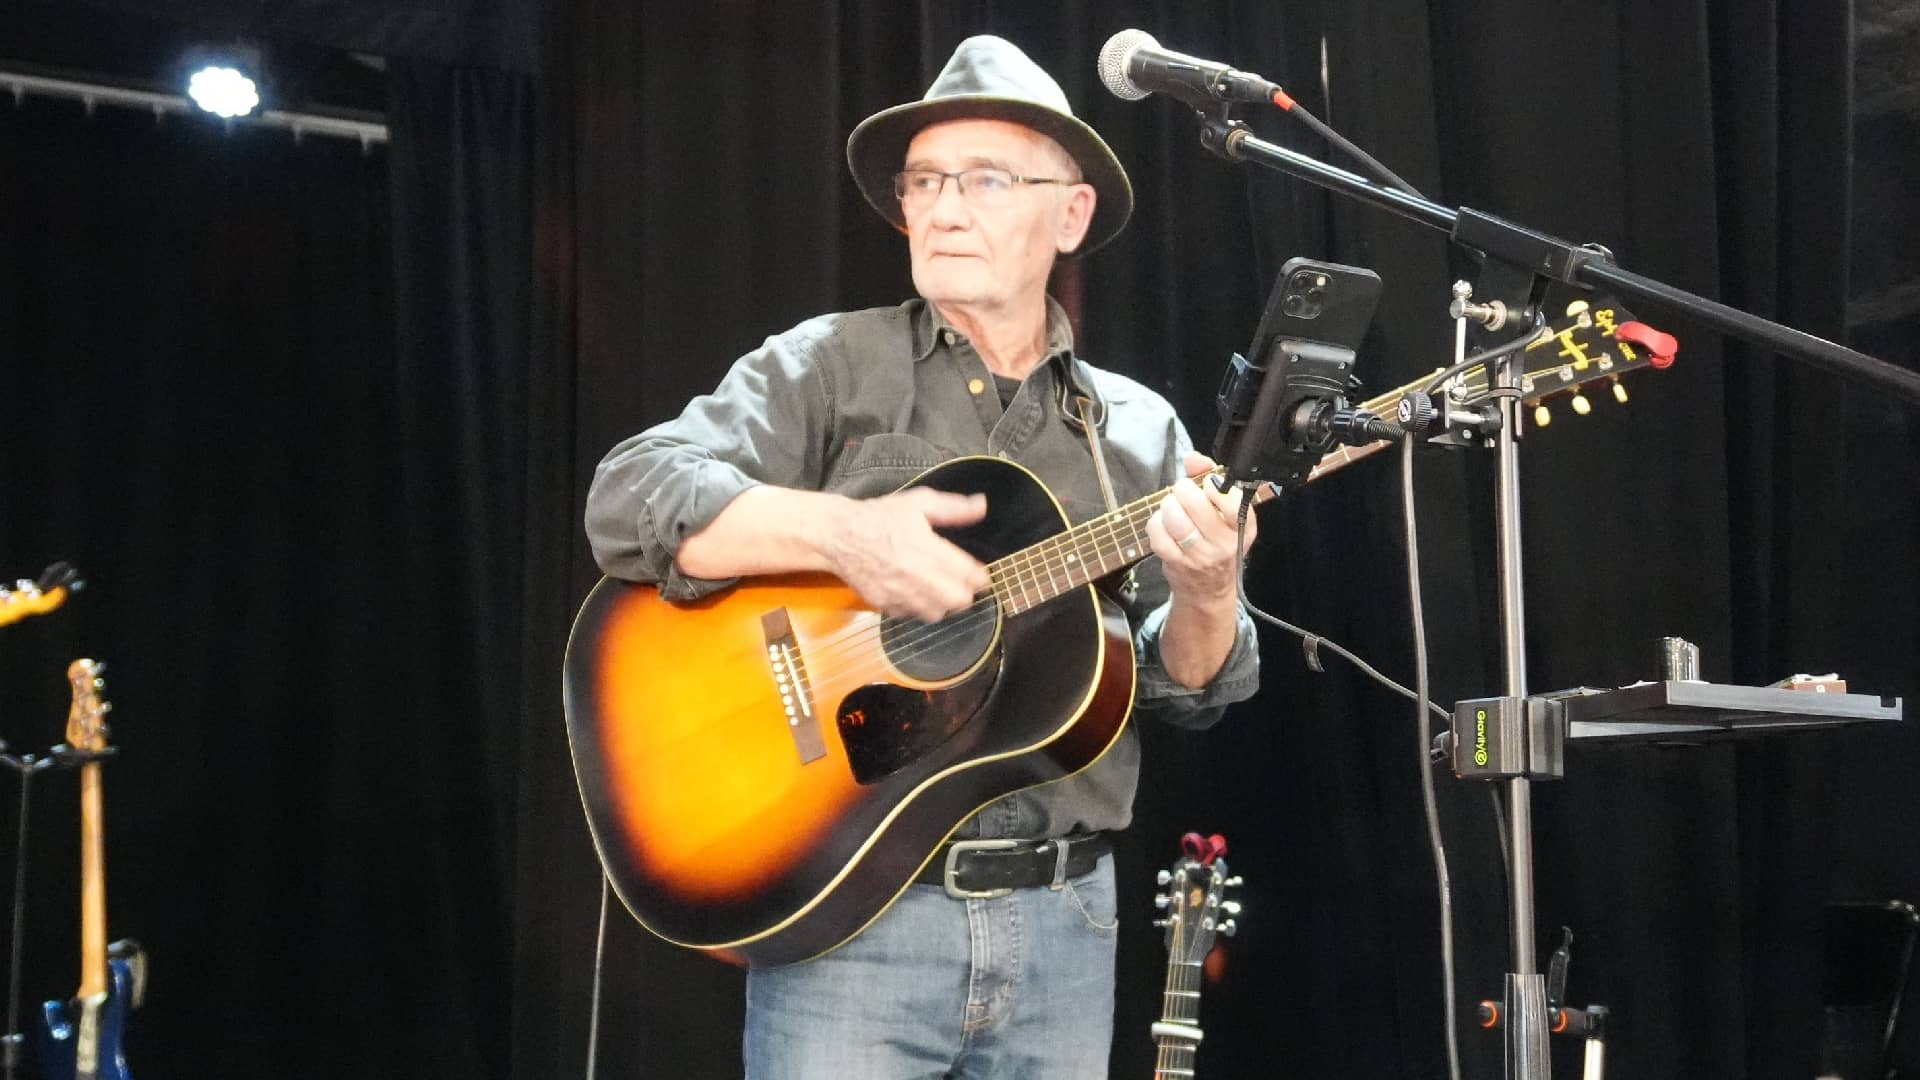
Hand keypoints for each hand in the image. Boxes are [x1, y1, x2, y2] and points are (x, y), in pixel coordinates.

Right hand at [822, 488, 990, 621]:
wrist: (839, 535)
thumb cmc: (880, 516)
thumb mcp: (919, 502)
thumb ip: (954, 508)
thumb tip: (982, 506)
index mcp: (927, 548)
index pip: (968, 573)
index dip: (981, 577)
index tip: (982, 575)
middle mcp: (915, 575)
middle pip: (957, 599)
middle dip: (966, 592)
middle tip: (964, 583)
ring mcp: (899, 593)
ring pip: (937, 612)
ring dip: (945, 603)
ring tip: (942, 590)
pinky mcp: (885, 604)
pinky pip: (913, 616)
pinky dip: (920, 608)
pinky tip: (918, 594)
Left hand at [1145, 452, 1257, 605]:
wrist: (1209, 589)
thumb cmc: (1217, 541)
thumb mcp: (1225, 512)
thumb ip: (1210, 477)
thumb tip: (1192, 457)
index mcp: (1242, 526)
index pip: (1231, 501)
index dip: (1213, 486)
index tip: (1206, 484)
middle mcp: (1223, 543)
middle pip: (1195, 503)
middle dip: (1183, 490)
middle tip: (1183, 492)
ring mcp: (1199, 555)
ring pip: (1174, 517)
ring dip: (1169, 506)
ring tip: (1173, 508)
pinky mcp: (1176, 562)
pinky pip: (1157, 532)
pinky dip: (1156, 523)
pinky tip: (1164, 525)